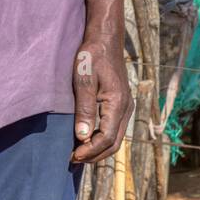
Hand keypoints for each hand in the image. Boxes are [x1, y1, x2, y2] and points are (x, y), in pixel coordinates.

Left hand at [71, 35, 132, 164]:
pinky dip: (101, 139)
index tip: (72, 155)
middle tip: (73, 159)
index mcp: (118, 103)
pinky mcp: (121, 105)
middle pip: (113, 143)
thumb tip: (81, 136)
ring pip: (115, 138)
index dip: (89, 150)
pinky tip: (86, 139)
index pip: (106, 138)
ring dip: (98, 149)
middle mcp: (126, 108)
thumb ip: (84, 108)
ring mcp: (126, 107)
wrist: (105, 39)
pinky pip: (114, 129)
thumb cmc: (92, 56)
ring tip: (78, 153)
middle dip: (94, 155)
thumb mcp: (83, 79)